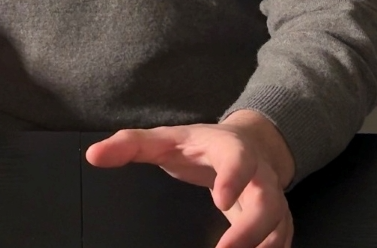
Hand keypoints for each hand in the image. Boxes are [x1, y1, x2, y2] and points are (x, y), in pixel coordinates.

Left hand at [85, 112, 293, 247]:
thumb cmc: (198, 145)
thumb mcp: (165, 140)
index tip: (222, 199)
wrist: (248, 144)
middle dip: (252, 228)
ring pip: (280, 224)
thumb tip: (93, 155)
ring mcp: (272, 196)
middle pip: (268, 199)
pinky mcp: (278, 219)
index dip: (235, 175)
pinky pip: (282, 240)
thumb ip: (130, 145)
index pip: (238, 156)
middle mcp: (258, 173)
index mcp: (229, 147)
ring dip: (263, 246)